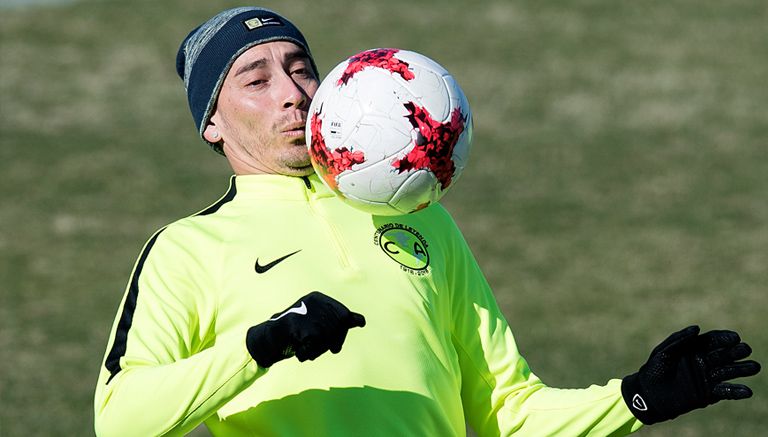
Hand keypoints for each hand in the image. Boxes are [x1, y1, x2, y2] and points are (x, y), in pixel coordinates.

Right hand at [245, 291, 365, 367]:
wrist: (269, 337)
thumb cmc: (298, 331)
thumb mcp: (319, 321)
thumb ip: (339, 320)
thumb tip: (362, 321)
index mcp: (319, 298)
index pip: (344, 316)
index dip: (342, 333)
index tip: (336, 345)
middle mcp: (313, 302)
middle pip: (337, 328)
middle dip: (333, 343)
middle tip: (328, 350)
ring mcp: (305, 313)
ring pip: (326, 338)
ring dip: (319, 350)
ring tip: (309, 350)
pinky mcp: (297, 326)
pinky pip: (312, 346)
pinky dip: (307, 354)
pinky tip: (300, 353)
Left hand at [621, 325, 760, 424]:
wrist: (649, 395)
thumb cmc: (653, 370)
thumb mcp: (663, 353)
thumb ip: (679, 340)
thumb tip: (698, 328)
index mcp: (693, 349)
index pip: (712, 341)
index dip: (724, 338)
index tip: (735, 337)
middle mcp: (703, 362)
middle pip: (724, 354)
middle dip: (735, 352)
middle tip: (745, 349)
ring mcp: (707, 377)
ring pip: (728, 371)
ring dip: (742, 369)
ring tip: (755, 367)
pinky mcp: (708, 394)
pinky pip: (725, 392)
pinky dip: (736, 392)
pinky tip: (747, 391)